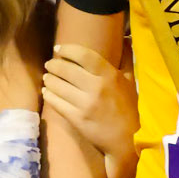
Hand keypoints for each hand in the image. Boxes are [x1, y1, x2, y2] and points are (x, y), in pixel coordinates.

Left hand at [42, 44, 137, 165]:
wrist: (126, 140)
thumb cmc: (129, 108)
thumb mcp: (131, 81)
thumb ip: (126, 58)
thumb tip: (126, 37)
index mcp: (109, 76)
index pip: (84, 55)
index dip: (68, 49)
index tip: (58, 48)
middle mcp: (96, 87)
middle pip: (66, 69)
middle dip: (53, 64)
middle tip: (49, 64)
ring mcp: (85, 104)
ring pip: (58, 86)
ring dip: (49, 79)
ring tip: (47, 77)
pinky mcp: (77, 119)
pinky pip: (56, 103)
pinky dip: (49, 95)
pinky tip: (47, 92)